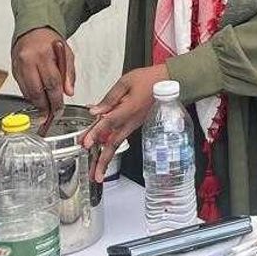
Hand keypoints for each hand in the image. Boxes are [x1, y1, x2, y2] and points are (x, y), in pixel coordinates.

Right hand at [11, 28, 74, 126]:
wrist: (33, 30)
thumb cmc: (50, 41)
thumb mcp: (66, 53)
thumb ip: (69, 73)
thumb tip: (69, 92)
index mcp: (44, 55)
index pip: (52, 83)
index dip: (55, 100)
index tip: (59, 109)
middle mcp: (28, 60)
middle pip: (36, 90)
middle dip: (44, 106)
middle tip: (50, 115)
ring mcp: (18, 65)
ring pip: (27, 91)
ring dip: (36, 103)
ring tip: (45, 110)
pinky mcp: (13, 70)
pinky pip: (21, 87)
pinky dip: (30, 95)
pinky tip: (37, 98)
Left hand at [83, 63, 170, 180]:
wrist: (170, 83)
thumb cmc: (150, 80)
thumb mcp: (126, 82)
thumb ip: (110, 98)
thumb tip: (95, 111)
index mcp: (129, 109)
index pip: (108, 124)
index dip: (96, 134)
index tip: (85, 143)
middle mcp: (131, 121)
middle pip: (114, 143)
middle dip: (103, 161)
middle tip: (94, 175)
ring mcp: (134, 124)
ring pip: (116, 143)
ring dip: (106, 158)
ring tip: (96, 171)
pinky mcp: (134, 124)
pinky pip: (119, 136)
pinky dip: (109, 146)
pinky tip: (100, 149)